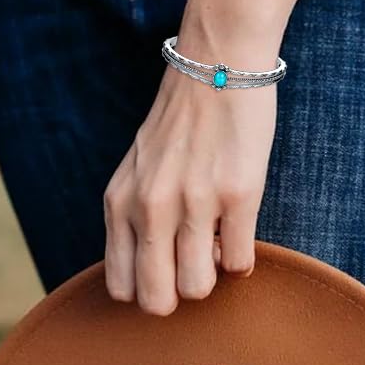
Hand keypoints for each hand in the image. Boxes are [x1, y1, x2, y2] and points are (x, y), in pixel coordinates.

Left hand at [103, 37, 278, 315]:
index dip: (150, 286)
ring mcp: (195, 203)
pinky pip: (240, 262)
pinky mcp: (239, 194)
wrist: (219, 63)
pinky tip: (242, 225)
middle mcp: (151, 208)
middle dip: (181, 293)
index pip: (121, 287)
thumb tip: (158, 264)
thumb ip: (136, 211)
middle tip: (198, 261)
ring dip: (215, 275)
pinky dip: (244, 257)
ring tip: (222, 241)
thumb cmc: (183, 113)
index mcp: (120, 201)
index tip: (170, 264)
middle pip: (158, 301)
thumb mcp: (139, 164)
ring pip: (199, 288)